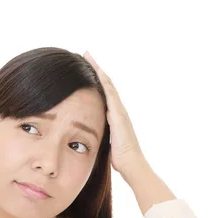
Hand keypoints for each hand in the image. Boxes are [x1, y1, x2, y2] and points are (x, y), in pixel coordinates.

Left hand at [83, 51, 146, 174]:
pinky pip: (111, 95)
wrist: (131, 164)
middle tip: (87, 53)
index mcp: (114, 115)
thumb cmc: (119, 158)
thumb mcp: (106, 141)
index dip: (95, 79)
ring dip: (99, 70)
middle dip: (96, 68)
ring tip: (90, 57)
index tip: (86, 67)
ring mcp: (120, 110)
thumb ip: (101, 133)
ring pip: (108, 85)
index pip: (103, 92)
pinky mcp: (119, 115)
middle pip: (106, 84)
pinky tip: (98, 73)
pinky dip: (104, 83)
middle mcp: (118, 109)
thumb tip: (90, 133)